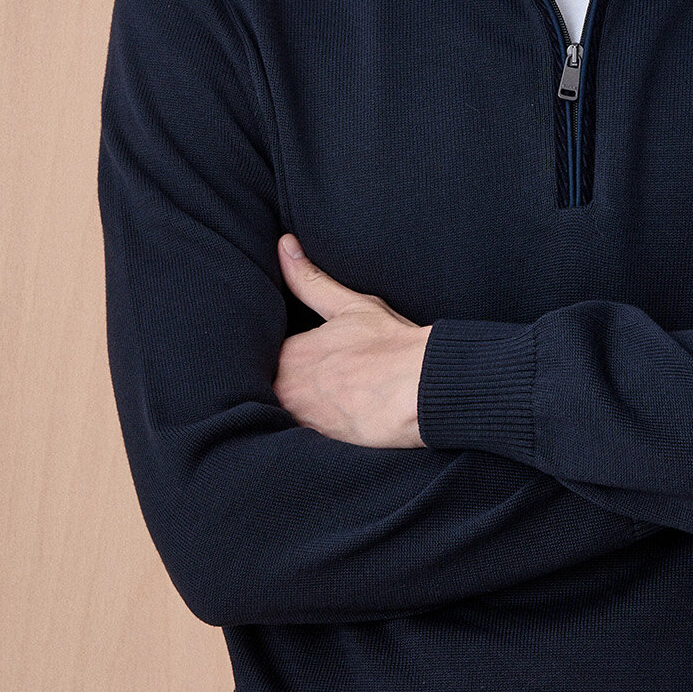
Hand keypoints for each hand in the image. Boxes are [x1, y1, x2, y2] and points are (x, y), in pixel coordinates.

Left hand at [273, 235, 432, 446]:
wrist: (425, 389)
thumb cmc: (392, 345)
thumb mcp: (350, 306)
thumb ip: (310, 280)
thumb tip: (284, 245)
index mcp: (290, 353)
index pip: (267, 357)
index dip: (284, 359)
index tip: (303, 359)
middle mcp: (287, 389)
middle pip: (271, 389)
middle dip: (285, 386)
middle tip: (317, 383)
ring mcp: (302, 420)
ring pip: (284, 414)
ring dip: (296, 410)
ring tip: (324, 405)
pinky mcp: (320, 445)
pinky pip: (300, 441)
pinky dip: (310, 432)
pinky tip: (332, 425)